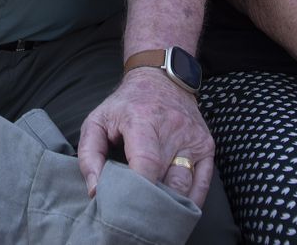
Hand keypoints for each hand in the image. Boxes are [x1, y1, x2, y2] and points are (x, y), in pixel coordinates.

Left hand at [77, 69, 213, 205]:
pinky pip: (202, 184)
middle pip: (166, 181)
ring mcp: (193, 138)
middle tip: (134, 218)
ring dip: (169, 205)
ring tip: (152, 215)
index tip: (124, 209)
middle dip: (149, 203)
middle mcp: (173, 128)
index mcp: (143, 120)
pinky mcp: (207, 146)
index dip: (137, 191)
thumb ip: (89, 156)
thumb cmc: (125, 105)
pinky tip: (174, 209)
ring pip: (185, 186)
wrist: (161, 79)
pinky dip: (189, 201)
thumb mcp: (97, 120)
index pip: (146, 164)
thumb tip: (96, 191)